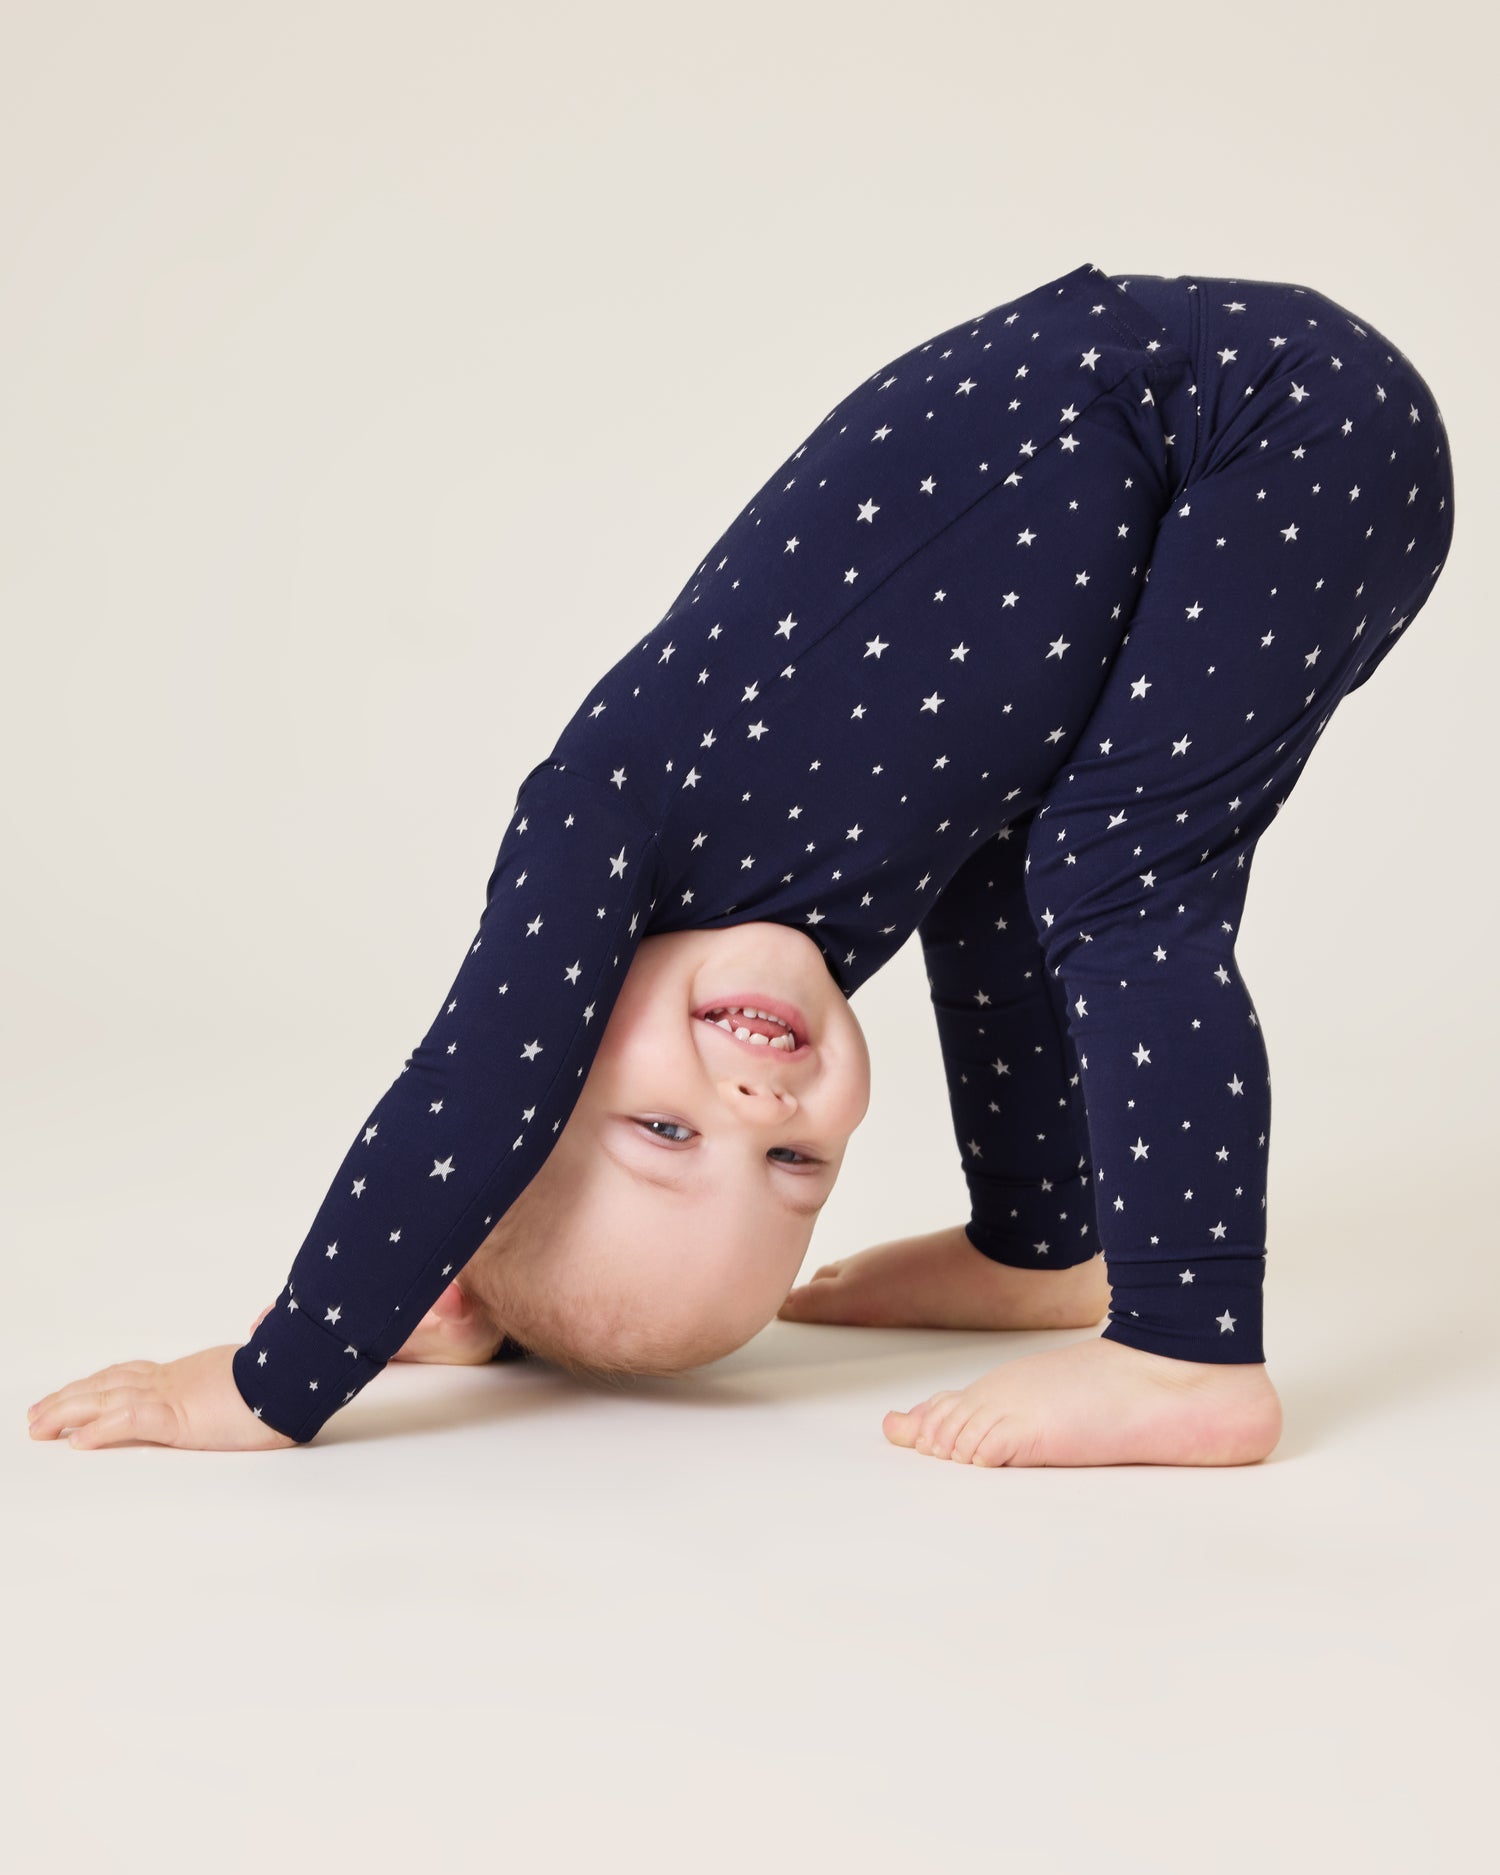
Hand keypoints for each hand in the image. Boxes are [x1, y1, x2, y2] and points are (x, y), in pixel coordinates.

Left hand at [26, 1344, 297, 1451]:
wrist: (299, 1373)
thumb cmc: (288, 1373)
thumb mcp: (265, 1362)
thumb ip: (256, 1345)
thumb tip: (265, 1320)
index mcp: (191, 1372)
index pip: (135, 1374)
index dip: (102, 1383)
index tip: (80, 1391)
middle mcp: (174, 1379)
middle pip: (108, 1384)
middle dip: (70, 1398)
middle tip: (39, 1413)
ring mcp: (172, 1396)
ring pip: (105, 1399)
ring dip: (67, 1412)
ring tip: (39, 1425)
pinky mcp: (176, 1416)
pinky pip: (127, 1421)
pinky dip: (97, 1430)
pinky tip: (76, 1441)